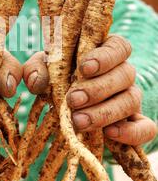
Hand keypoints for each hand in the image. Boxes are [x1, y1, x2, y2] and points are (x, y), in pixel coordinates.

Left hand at [23, 35, 156, 145]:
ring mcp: (130, 98)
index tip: (85, 68)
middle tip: (73, 100)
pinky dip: (132, 132)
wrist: (67, 108)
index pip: (118, 46)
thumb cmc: (56, 79)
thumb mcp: (43, 70)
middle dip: (98, 89)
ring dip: (105, 112)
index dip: (105, 56)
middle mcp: (122, 73)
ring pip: (131, 100)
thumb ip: (36, 70)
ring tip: (79, 121)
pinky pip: (146, 128)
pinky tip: (110, 134)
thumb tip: (35, 81)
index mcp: (105, 53)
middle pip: (125, 74)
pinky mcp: (134, 124)